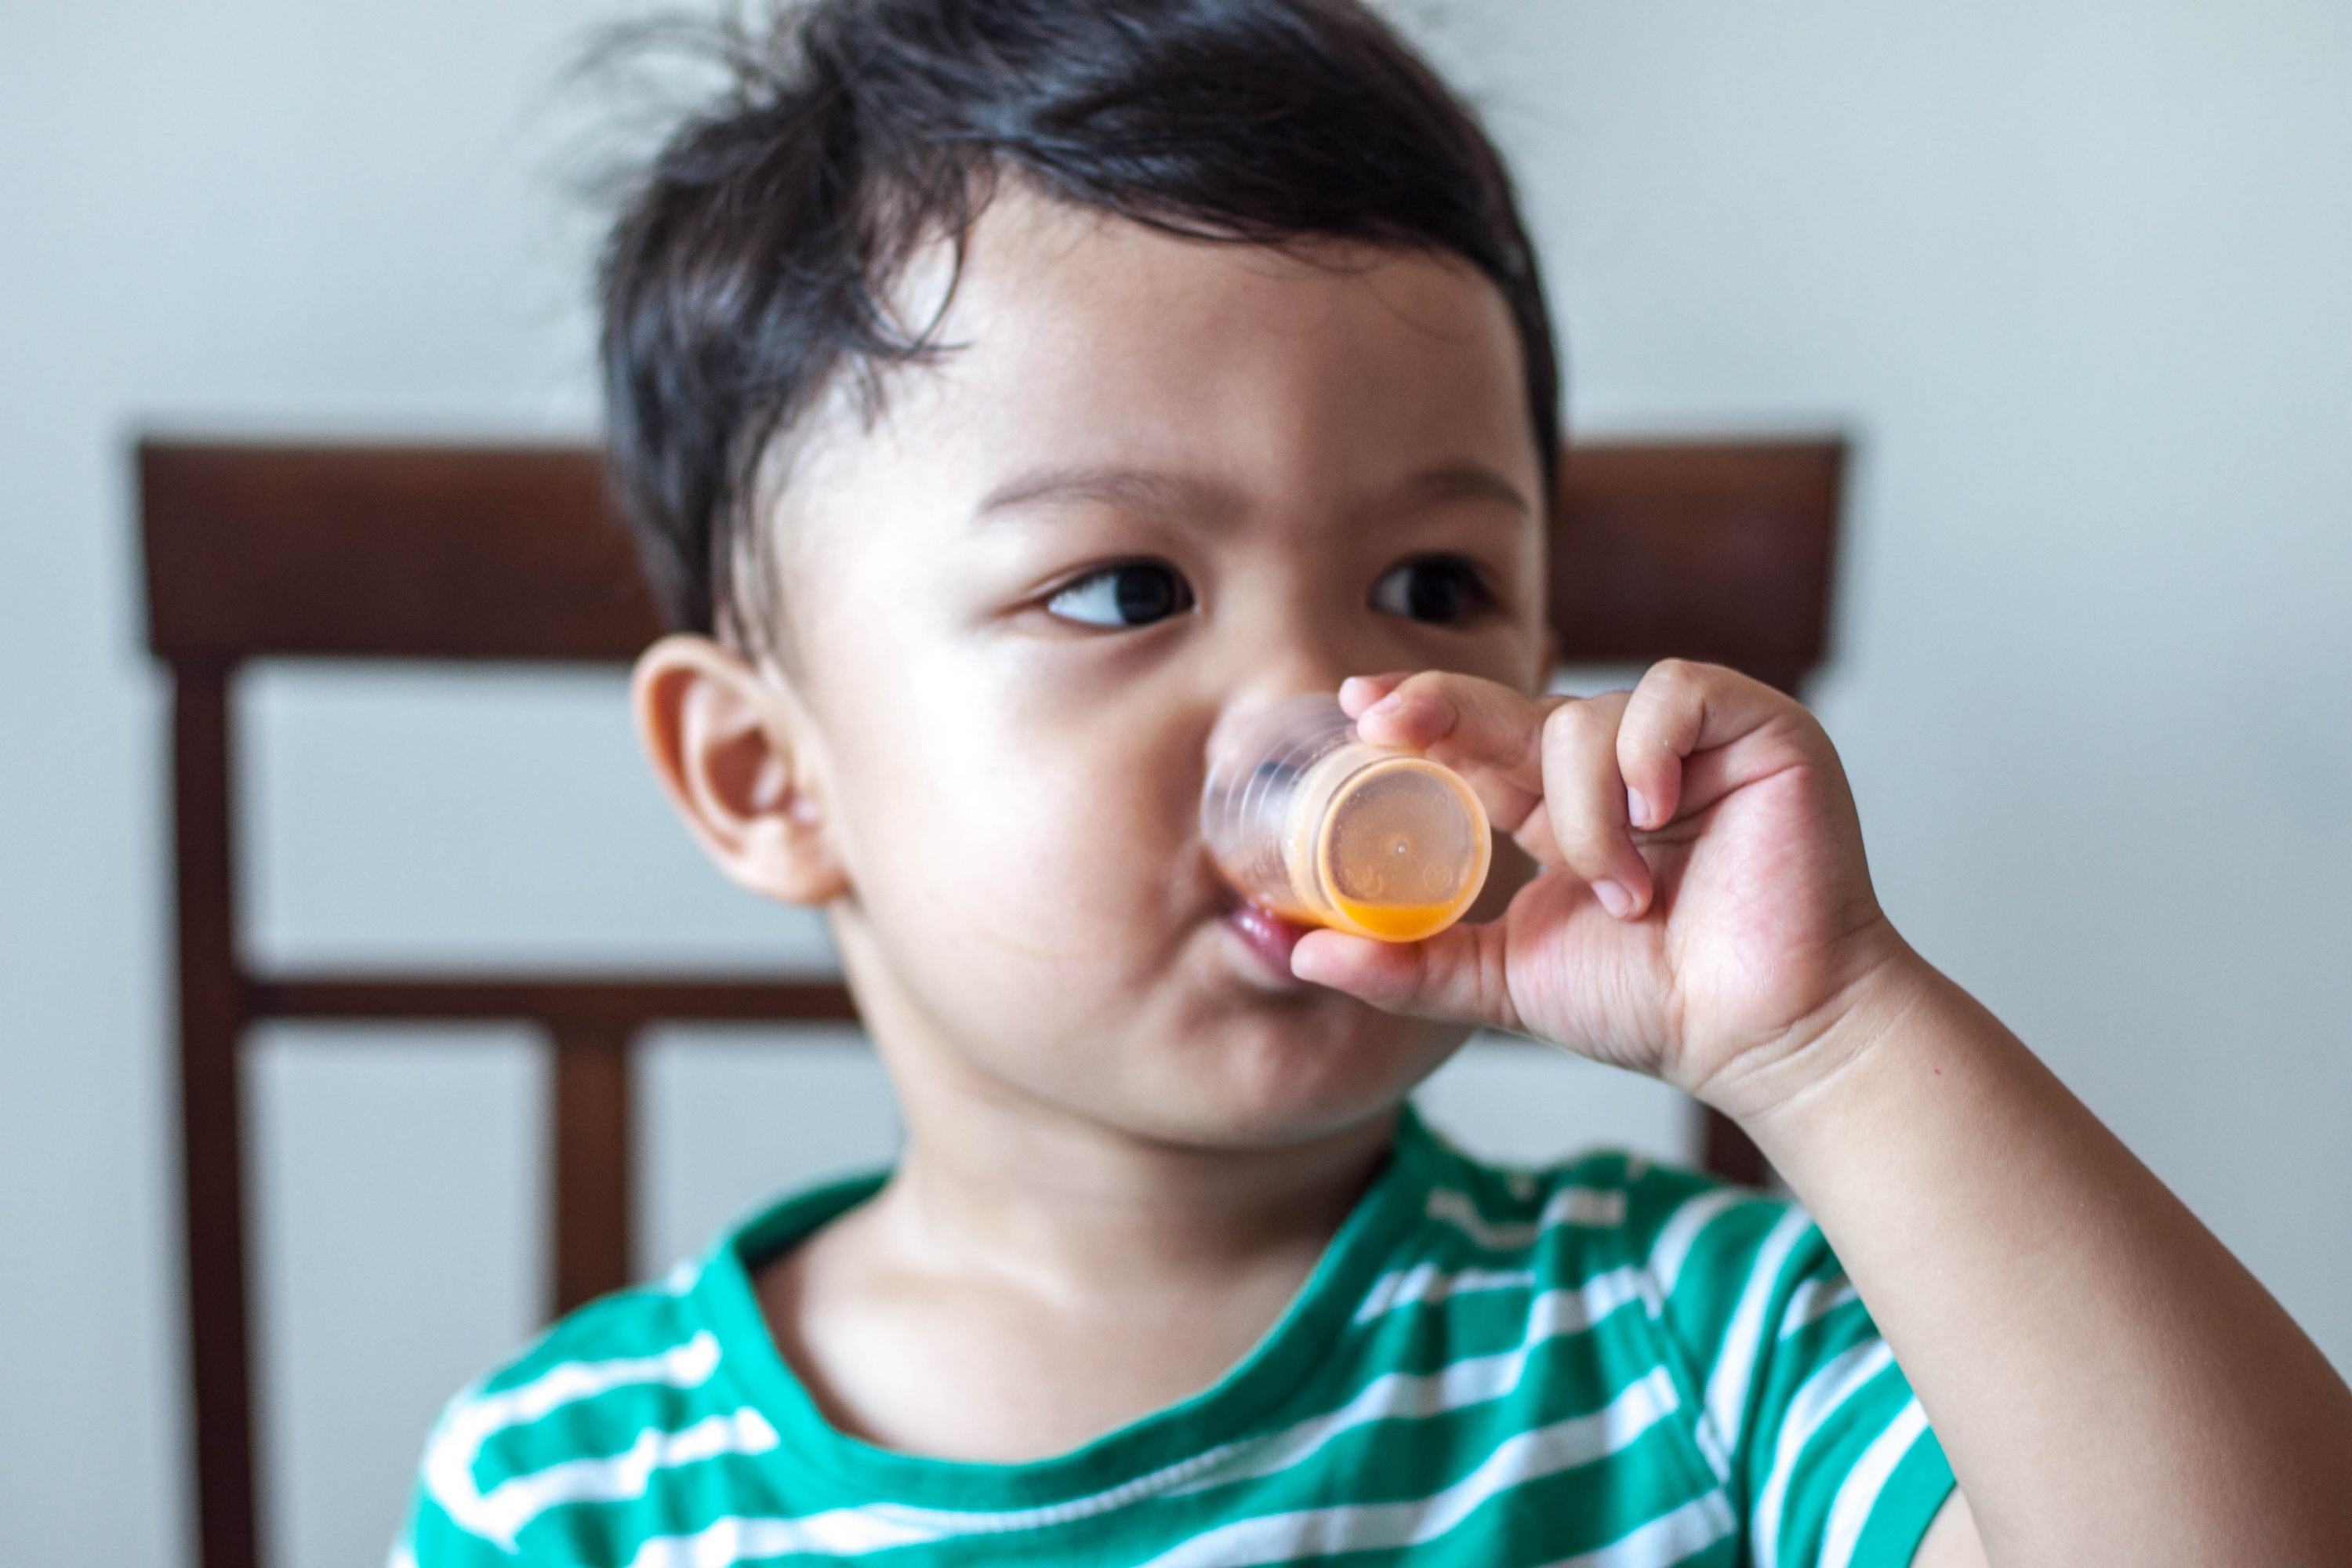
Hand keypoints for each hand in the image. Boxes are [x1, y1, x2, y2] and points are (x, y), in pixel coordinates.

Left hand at [1289, 660, 1910, 1116]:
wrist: (1768, 1036)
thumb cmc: (1661, 1007)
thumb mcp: (1510, 980)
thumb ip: (1413, 964)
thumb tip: (1305, 952)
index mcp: (1562, 807)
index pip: (1478, 742)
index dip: (1420, 718)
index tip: (1355, 711)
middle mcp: (1619, 765)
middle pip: (1515, 707)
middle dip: (1444, 709)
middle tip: (1383, 722)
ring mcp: (1689, 743)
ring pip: (1585, 719)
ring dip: (1584, 812)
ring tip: (1625, 894)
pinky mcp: (1759, 729)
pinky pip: (1674, 696)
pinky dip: (1648, 751)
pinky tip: (1654, 813)